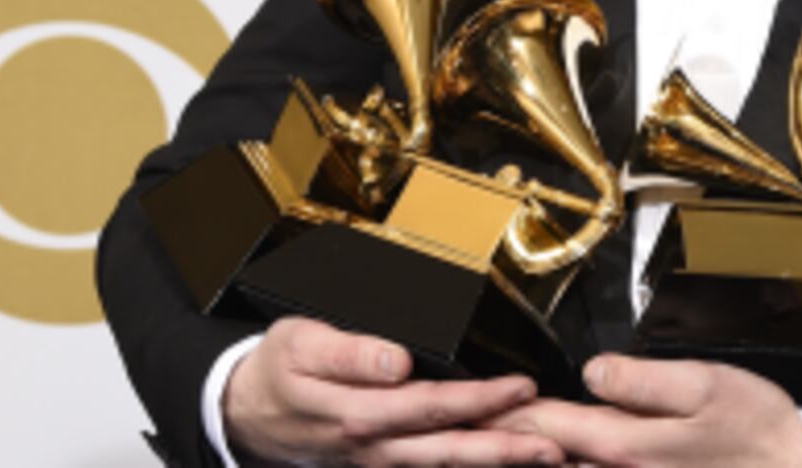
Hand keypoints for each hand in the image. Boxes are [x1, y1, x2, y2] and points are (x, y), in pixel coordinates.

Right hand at [221, 317, 564, 465]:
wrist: (245, 413)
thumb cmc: (276, 372)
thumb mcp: (299, 345)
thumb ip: (350, 355)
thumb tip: (396, 362)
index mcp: (357, 414)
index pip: (430, 407)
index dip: (478, 400)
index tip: (519, 387)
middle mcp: (374, 446)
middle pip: (449, 449)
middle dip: (505, 448)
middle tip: (556, 443)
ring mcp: (380, 461)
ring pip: (446, 465)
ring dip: (496, 463)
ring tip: (546, 457)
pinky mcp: (383, 463)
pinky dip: (470, 466)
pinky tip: (502, 460)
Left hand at [491, 355, 801, 467]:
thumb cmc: (759, 430)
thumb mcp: (707, 385)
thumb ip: (643, 380)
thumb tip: (591, 370)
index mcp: (625, 445)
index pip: (545, 422)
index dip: (503, 409)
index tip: (467, 399)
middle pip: (544, 459)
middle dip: (501, 442)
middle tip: (459, 421)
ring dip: (528, 458)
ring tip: (488, 442)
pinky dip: (568, 466)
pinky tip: (557, 457)